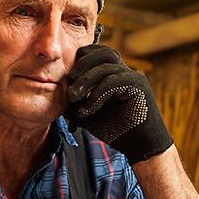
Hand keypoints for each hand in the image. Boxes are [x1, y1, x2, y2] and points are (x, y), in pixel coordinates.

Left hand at [65, 45, 172, 162]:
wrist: (140, 146)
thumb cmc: (116, 130)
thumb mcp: (88, 114)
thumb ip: (75, 102)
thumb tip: (58, 95)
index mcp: (115, 74)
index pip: (97, 53)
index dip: (82, 59)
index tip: (69, 78)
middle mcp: (125, 71)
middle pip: (103, 52)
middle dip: (82, 65)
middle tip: (69, 83)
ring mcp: (133, 76)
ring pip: (106, 65)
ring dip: (85, 80)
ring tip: (72, 98)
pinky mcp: (138, 85)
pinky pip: (112, 82)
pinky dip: (96, 95)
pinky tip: (86, 110)